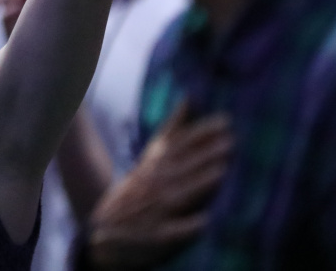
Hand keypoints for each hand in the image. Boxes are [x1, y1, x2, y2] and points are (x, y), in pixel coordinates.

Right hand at [85, 104, 231, 269]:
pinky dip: (186, 228)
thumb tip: (191, 95)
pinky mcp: (155, 239)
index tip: (225, 123)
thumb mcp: (154, 155)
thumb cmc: (141, 189)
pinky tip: (204, 223)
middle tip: (230, 144)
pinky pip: (171, 233)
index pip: (179, 145)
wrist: (105, 232)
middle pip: (181, 168)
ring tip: (221, 174)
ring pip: (178, 196)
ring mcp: (154, 211)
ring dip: (199, 184)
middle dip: (204, 156)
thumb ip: (174, 128)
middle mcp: (153, 185)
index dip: (201, 134)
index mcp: (155, 165)